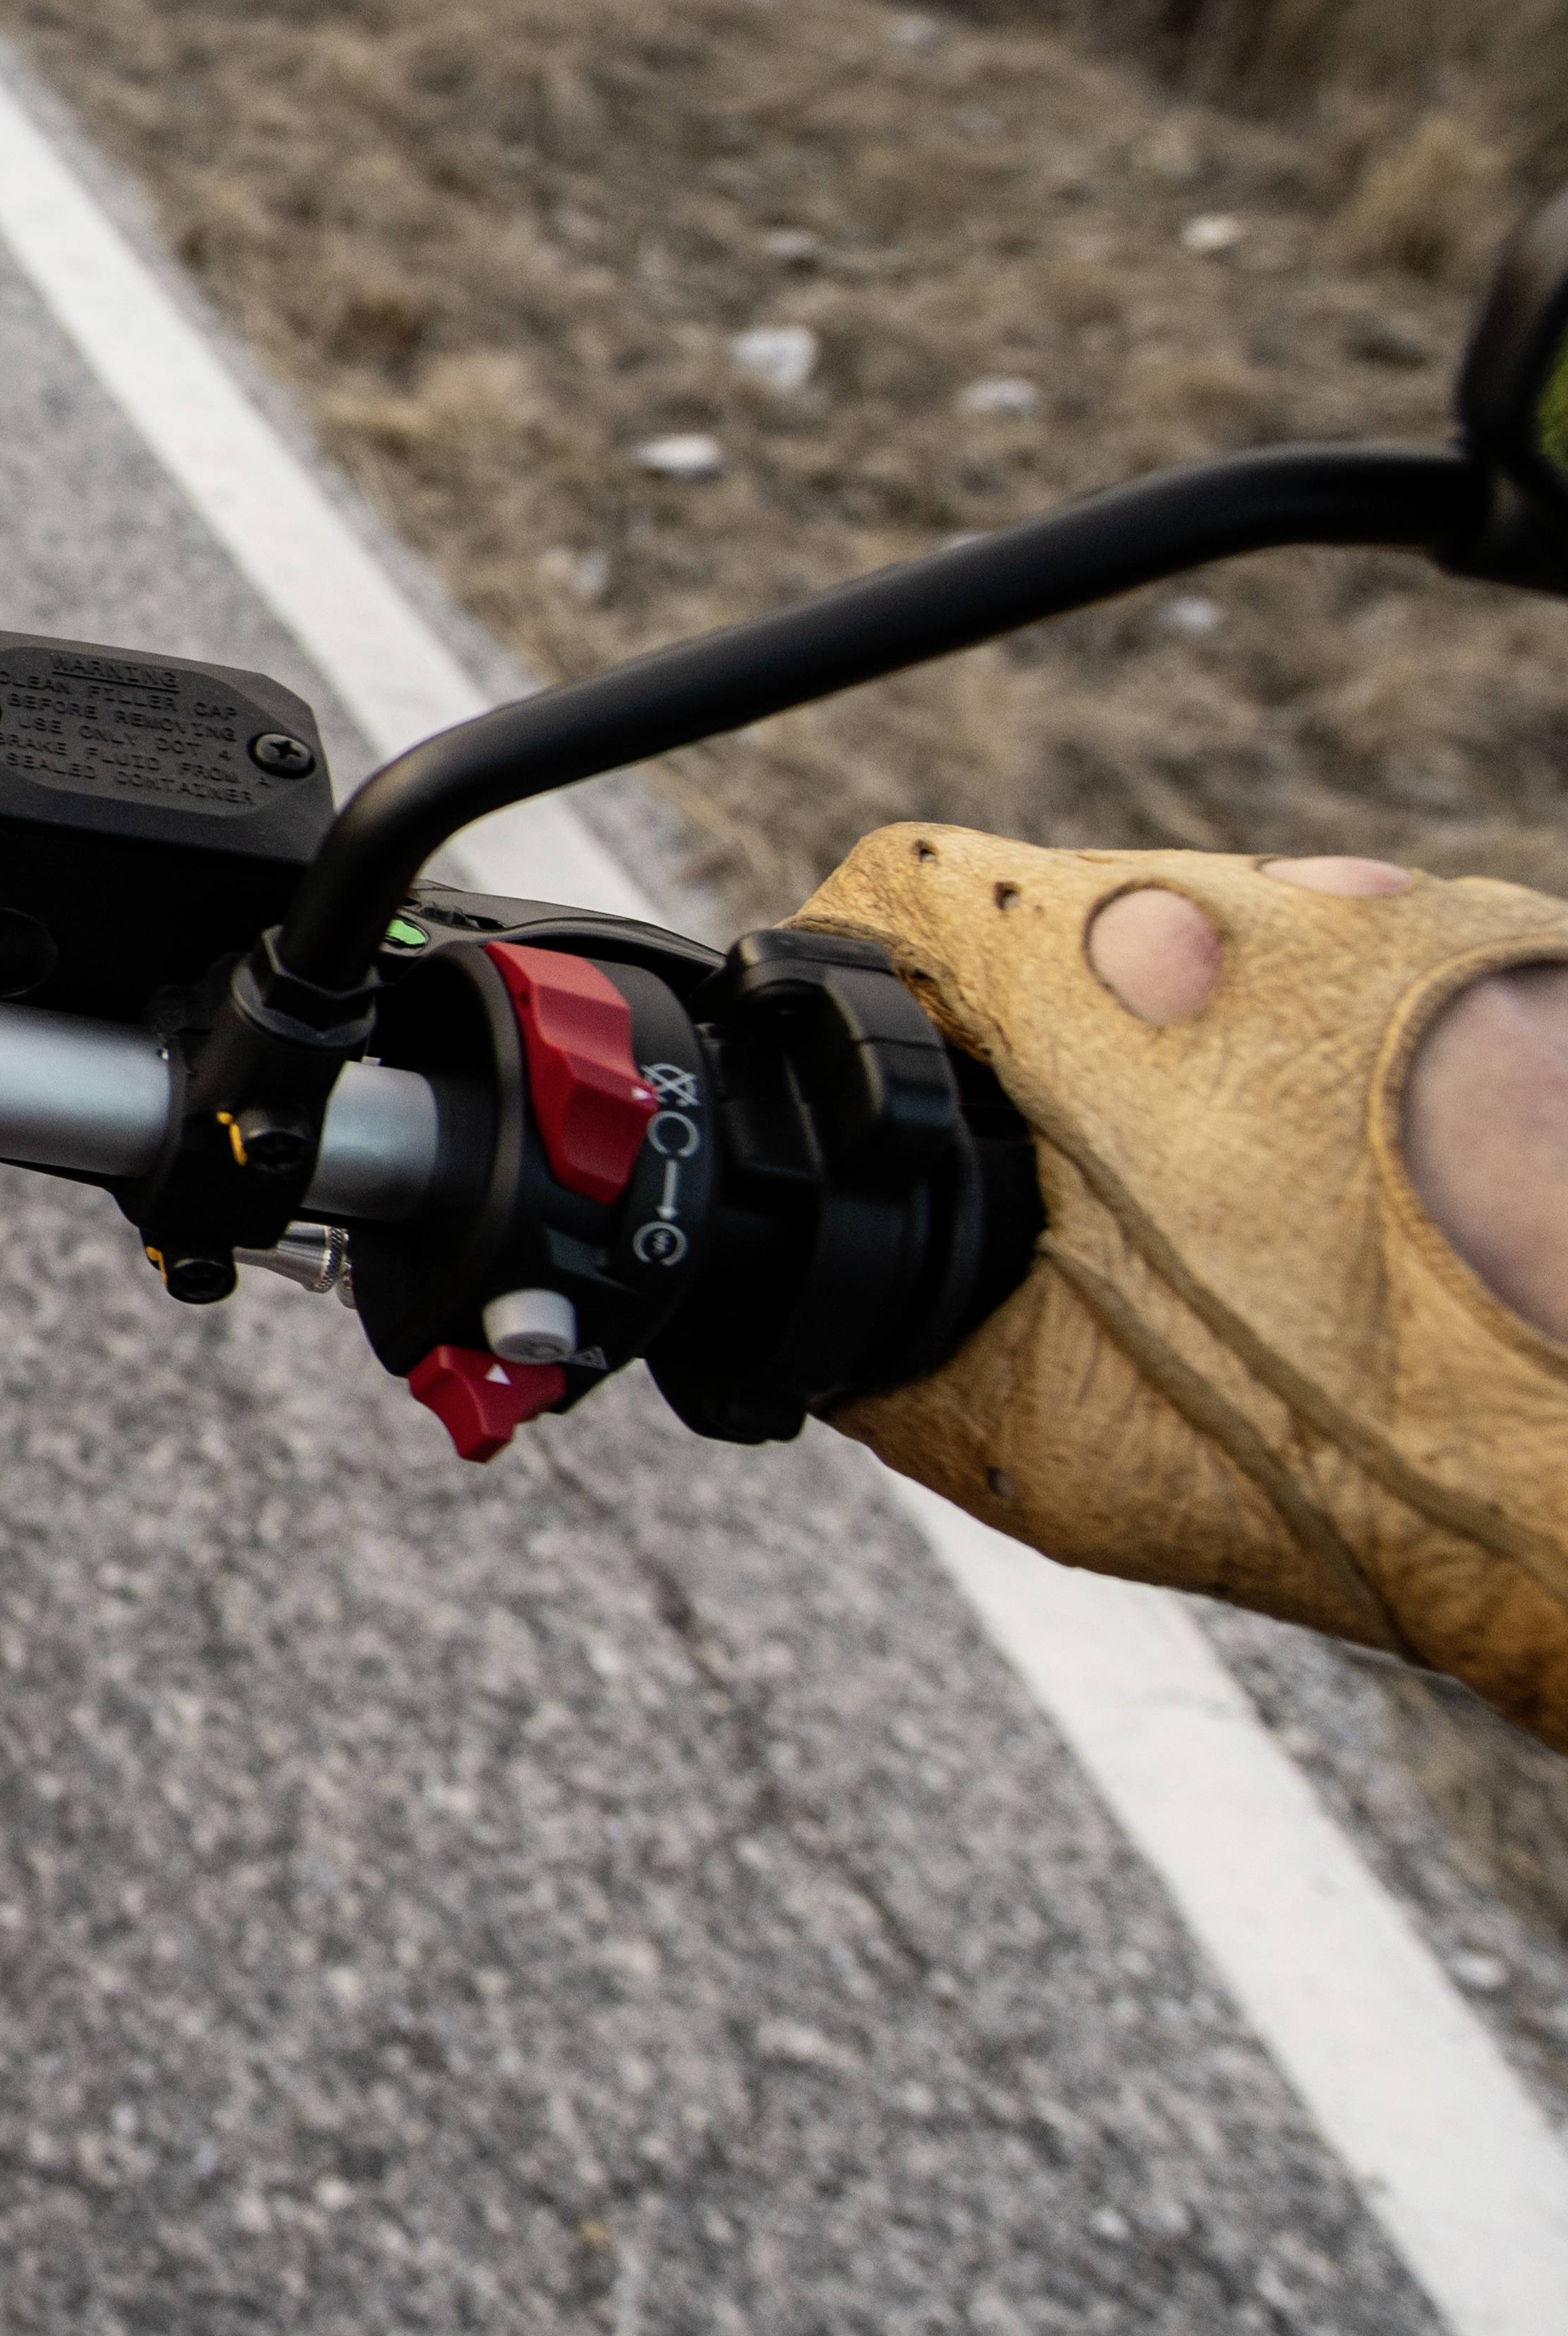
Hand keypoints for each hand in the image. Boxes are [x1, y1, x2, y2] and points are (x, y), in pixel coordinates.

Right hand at [800, 830, 1567, 1742]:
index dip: (881, 984)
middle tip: (1090, 1192)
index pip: (916, 890)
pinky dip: (1343, 1066)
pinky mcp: (1526, 966)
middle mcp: (1268, 910)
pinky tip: (1370, 1195)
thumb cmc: (1376, 1444)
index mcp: (1105, 981)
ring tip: (1255, 1210)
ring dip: (1210, 1045)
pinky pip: (1376, 983)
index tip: (896, 1072)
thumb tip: (837, 1328)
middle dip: (1061, 1037)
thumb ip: (900, 1352)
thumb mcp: (1055, 1433)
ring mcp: (1420, 927)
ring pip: (1244, 940)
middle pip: (1086, 916)